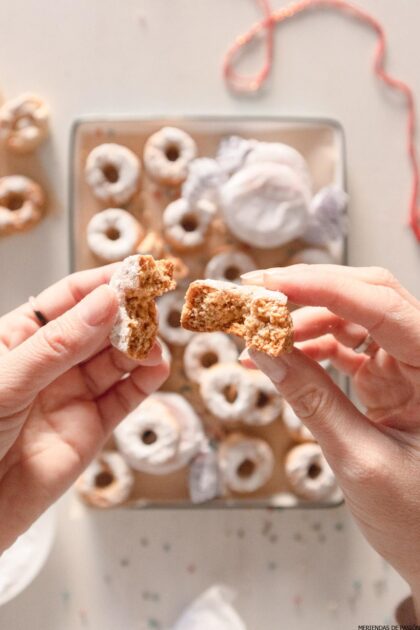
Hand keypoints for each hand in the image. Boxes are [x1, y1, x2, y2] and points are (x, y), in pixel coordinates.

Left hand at [0, 265, 168, 550]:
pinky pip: (125, 398)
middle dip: (127, 315)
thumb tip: (105, 302)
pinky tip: (157, 368)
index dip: (102, 284)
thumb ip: (59, 343)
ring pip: (116, 360)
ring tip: (153, 344)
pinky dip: (145, 382)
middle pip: (99, 326)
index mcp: (21, 338)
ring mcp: (73, 394)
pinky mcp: (93, 428)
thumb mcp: (7, 380)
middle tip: (151, 308)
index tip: (134, 274)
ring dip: (139, 348)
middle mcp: (52, 362)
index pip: (68, 299)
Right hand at [241, 265, 419, 611]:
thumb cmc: (418, 520)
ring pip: (351, 317)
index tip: (267, 287)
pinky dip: (307, 348)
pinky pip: (344, 347)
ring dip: (301, 321)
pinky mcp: (387, 378)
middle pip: (366, 296)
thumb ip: (310, 399)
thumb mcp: (358, 459)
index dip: (320, 287)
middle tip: (255, 296)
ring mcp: (406, 365)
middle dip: (307, 291)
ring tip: (257, 337)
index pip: (380, 305)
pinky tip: (274, 359)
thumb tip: (263, 349)